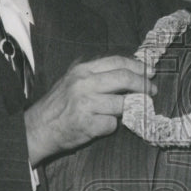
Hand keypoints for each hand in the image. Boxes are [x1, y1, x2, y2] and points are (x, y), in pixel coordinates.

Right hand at [24, 55, 154, 163]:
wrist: (38, 128)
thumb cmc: (60, 105)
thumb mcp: (73, 79)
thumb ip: (96, 73)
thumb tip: (129, 71)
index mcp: (82, 69)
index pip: (117, 62)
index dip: (138, 67)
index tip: (150, 73)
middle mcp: (84, 83)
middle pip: (124, 79)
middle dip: (143, 85)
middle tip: (152, 91)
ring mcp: (85, 103)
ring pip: (122, 103)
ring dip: (131, 108)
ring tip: (130, 111)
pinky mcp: (87, 123)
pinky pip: (112, 124)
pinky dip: (111, 126)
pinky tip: (102, 125)